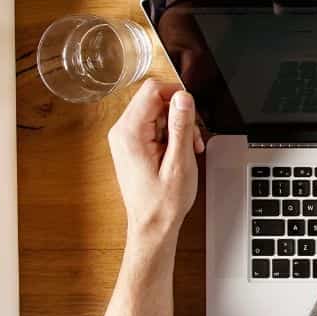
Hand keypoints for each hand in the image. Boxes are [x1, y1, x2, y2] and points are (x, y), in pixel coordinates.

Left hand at [107, 80, 203, 240]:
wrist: (152, 225)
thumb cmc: (163, 202)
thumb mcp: (179, 162)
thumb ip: (181, 126)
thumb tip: (183, 97)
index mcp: (130, 133)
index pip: (152, 90)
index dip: (177, 95)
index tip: (192, 112)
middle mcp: (122, 132)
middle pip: (155, 99)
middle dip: (180, 113)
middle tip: (193, 137)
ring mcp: (125, 138)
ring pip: (157, 111)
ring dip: (178, 125)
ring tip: (189, 148)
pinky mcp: (132, 144)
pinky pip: (154, 125)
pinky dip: (171, 133)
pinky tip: (180, 151)